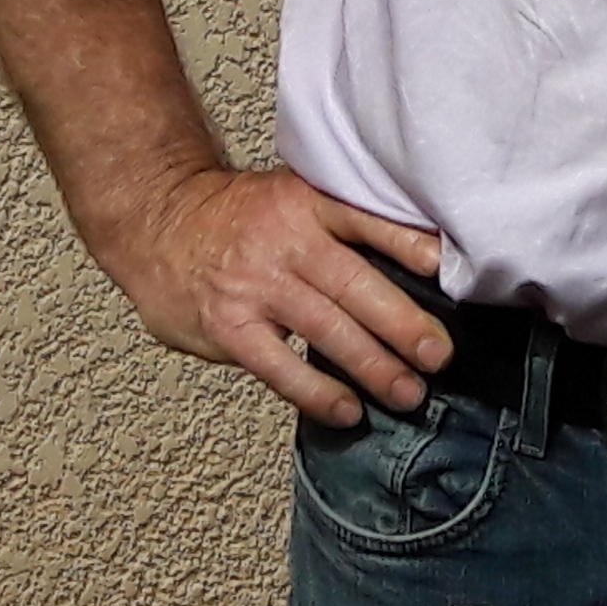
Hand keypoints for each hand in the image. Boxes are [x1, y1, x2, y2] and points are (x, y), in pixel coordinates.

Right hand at [100, 164, 448, 425]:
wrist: (159, 220)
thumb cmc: (242, 216)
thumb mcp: (294, 196)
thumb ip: (344, 222)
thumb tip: (419, 259)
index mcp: (310, 202)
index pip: (368, 220)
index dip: (408, 244)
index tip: (447, 268)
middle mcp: (286, 241)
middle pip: (355, 284)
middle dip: (403, 323)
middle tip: (439, 355)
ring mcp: (255, 286)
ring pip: (324, 329)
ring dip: (372, 365)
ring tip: (409, 393)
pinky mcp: (228, 327)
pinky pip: (279, 366)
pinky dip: (316, 391)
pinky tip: (348, 409)